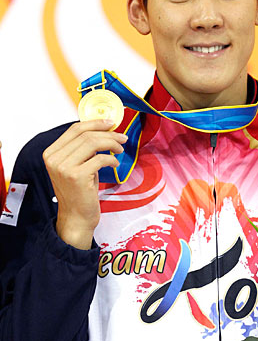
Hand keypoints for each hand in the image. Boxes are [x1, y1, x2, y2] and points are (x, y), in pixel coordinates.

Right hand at [43, 120, 127, 248]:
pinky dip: (111, 159)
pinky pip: (100, 159)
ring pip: (93, 143)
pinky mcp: (77, 176)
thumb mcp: (76, 166)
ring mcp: (64, 167)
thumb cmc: (79, 192)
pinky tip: (115, 164)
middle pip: (86, 135)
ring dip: (112, 143)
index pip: (74, 129)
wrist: (76, 218)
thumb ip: (82, 149)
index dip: (94, 123)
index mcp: (51, 153)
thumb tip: (103, 129)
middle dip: (108, 133)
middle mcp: (54, 159)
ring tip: (120, 149)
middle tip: (122, 138)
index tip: (110, 123)